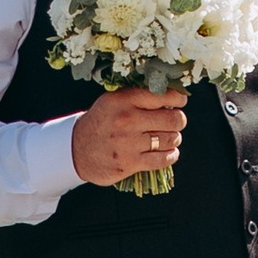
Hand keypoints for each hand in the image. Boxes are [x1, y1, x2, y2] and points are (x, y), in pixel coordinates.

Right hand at [71, 85, 186, 185]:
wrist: (76, 149)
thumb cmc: (100, 122)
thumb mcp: (113, 101)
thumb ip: (139, 96)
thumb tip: (172, 94)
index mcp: (124, 100)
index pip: (163, 95)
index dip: (178, 99)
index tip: (180, 102)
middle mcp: (127, 120)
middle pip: (173, 119)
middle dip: (179, 121)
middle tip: (175, 122)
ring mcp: (129, 143)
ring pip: (171, 139)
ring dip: (174, 139)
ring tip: (169, 138)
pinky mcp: (130, 163)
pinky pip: (163, 159)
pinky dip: (171, 155)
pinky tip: (168, 152)